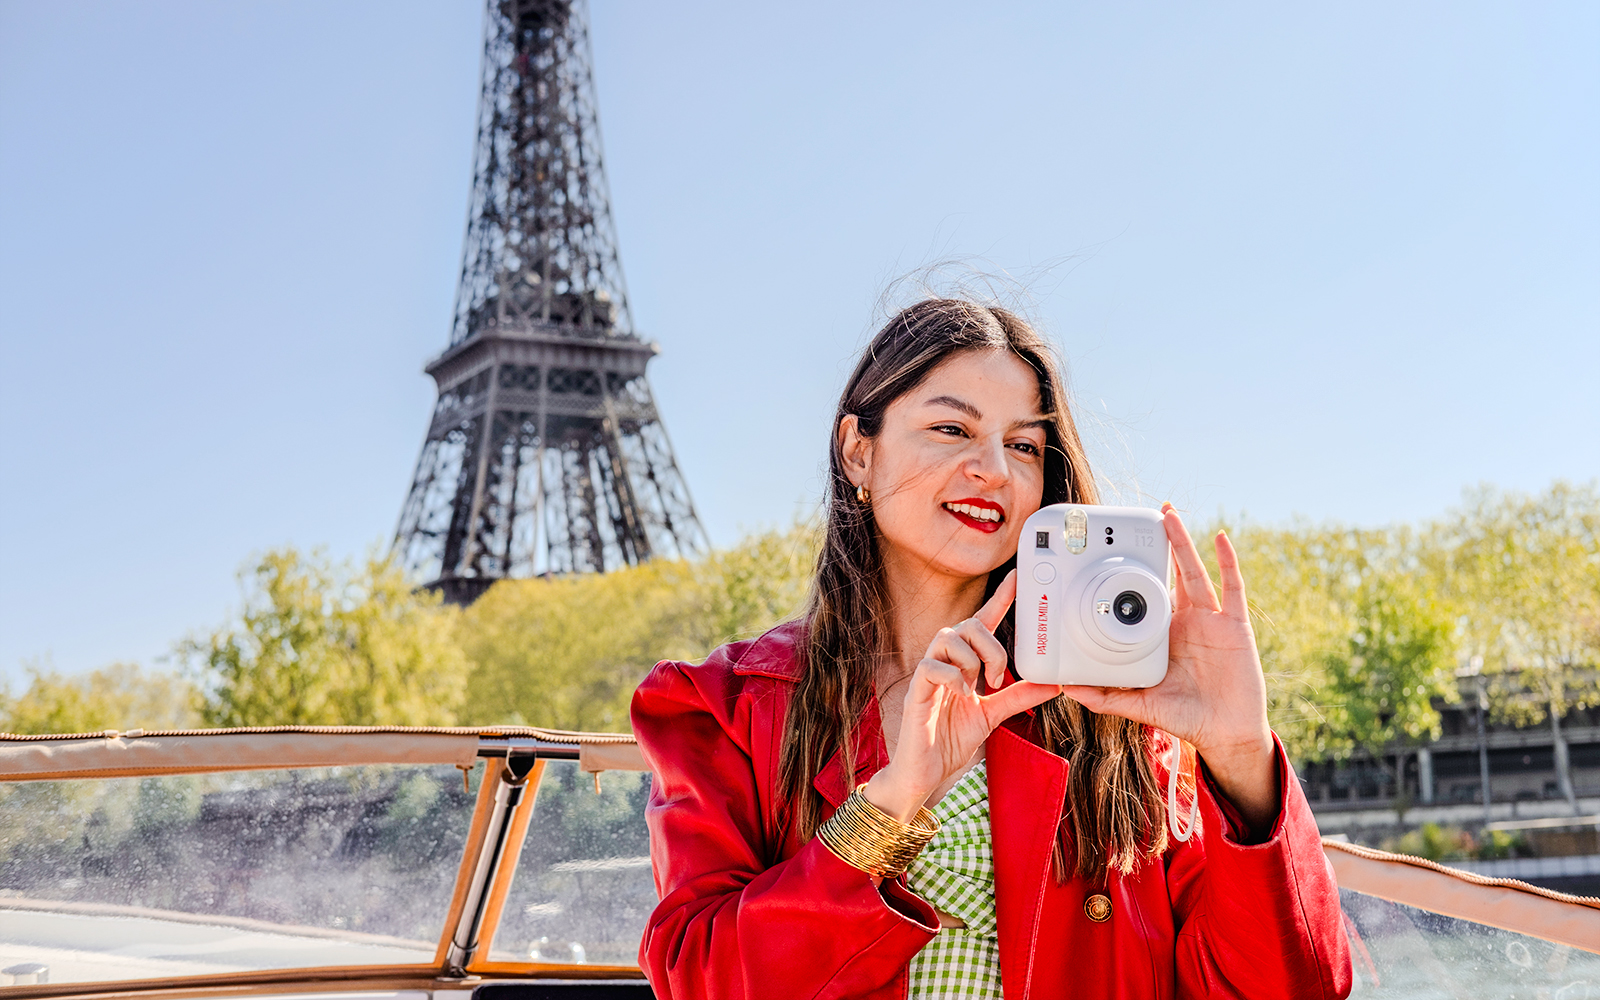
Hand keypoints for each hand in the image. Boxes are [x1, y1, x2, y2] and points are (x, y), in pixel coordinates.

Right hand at [865, 570, 1062, 821]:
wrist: (926, 772)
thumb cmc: (951, 739)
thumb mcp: (994, 715)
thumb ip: (1019, 697)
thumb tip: (1053, 684)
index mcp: (964, 663)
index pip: (983, 622)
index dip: (1000, 597)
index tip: (1018, 576)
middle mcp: (946, 661)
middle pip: (968, 624)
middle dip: (991, 646)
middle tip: (998, 678)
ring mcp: (929, 674)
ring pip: (949, 637)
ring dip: (972, 660)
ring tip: (976, 688)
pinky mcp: (916, 690)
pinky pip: (932, 666)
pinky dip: (953, 677)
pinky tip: (961, 696)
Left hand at [1060, 505, 1278, 831]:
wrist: (1226, 734)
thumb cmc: (1186, 717)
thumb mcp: (1141, 704)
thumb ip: (1108, 696)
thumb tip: (1070, 690)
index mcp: (1163, 634)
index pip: (1147, 595)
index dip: (1137, 572)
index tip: (1119, 551)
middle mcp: (1186, 621)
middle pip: (1172, 574)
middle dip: (1162, 545)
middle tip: (1149, 516)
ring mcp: (1211, 620)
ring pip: (1195, 573)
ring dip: (1183, 543)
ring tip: (1169, 515)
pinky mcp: (1234, 626)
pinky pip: (1232, 588)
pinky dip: (1227, 562)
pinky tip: (1220, 539)